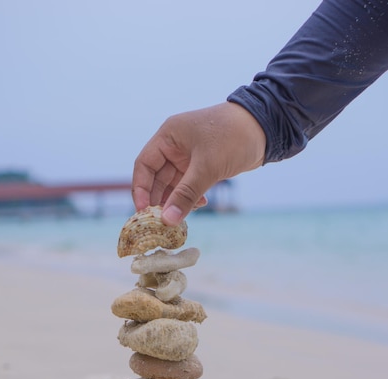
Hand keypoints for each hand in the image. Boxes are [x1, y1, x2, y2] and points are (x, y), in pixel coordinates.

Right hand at [132, 102, 265, 224]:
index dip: (141, 190)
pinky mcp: (203, 164)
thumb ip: (186, 194)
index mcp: (169, 136)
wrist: (266, 127)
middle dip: (159, 200)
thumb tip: (168, 220)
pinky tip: (199, 205)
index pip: (144, 165)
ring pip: (174, 184)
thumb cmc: (233, 137)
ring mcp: (189, 156)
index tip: (143, 212)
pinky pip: (189, 185)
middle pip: (157, 178)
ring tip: (179, 218)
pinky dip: (190, 197)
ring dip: (176, 201)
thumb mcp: (207, 167)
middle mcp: (175, 145)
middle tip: (160, 222)